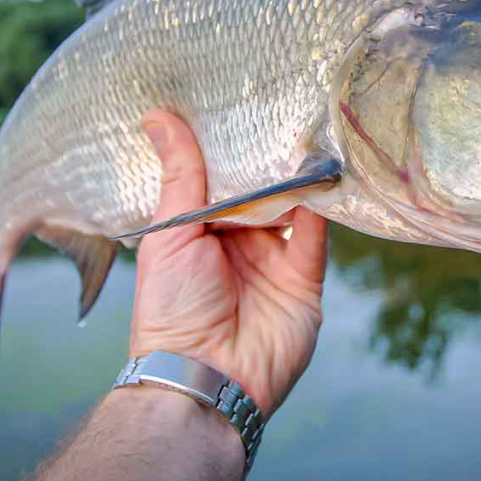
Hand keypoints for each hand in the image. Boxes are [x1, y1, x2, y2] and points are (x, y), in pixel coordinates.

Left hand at [128, 110, 328, 415]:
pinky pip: (315, 236)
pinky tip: (322, 174)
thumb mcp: (170, 234)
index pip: (220, 180)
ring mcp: (272, 261)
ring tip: (305, 131)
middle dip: (267, 158)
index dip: (228, 149)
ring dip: (297, 178)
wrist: (206, 377)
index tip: (235, 103)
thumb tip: (158, 116)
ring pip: (291, 207)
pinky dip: (321, 207)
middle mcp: (238, 243)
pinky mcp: (303, 280)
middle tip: (279, 105)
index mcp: (200, 232)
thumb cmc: (172, 307)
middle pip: (259, 190)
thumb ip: (179, 176)